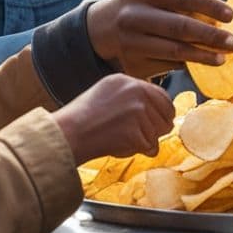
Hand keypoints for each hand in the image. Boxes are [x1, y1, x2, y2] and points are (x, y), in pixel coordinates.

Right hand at [53, 73, 174, 165]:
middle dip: (156, 130)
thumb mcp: (106, 94)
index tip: (160, 123)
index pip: (163, 97)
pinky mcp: (137, 130)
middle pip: (166, 117)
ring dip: (144, 142)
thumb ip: (131, 98)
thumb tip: (154, 112)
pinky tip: (119, 145)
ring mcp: (138, 111)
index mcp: (127, 82)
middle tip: (139, 137)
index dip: (164, 114)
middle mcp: (136, 92)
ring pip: (158, 134)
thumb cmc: (80, 119)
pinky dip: (138, 151)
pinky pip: (150, 147)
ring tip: (120, 139)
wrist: (67, 134)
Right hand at [86, 0, 232, 78]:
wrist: (98, 28)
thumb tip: (218, 20)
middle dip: (212, 36)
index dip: (210, 6)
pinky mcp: (132, 64)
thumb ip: (180, 2)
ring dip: (204, 55)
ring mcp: (131, 42)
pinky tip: (198, 61)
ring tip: (223, 57)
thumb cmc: (137, 7)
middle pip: (182, 27)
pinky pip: (167, 65)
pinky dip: (186, 63)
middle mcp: (134, 16)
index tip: (231, 15)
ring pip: (176, 50)